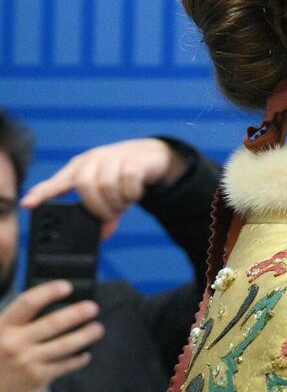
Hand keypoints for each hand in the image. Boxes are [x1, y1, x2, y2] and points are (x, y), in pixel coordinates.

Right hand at [0, 280, 102, 391]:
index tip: (66, 286)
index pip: (28, 303)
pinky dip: (77, 360)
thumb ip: (12, 325)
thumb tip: (43, 307)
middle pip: (53, 323)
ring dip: (85, 335)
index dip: (49, 292)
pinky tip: (85, 356)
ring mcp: (27, 362)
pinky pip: (64, 366)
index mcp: (2, 328)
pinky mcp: (37, 379)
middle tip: (93, 307)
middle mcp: (15, 343)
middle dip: (76, 314)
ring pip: (64, 345)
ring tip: (98, 329)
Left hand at [21, 138, 186, 239]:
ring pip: (106, 184)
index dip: (41, 193)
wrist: (152, 156)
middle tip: (108, 216)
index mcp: (79, 169)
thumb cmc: (123, 177)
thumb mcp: (111, 195)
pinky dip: (131, 194)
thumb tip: (103, 235)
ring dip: (116, 202)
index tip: (28, 205)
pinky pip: (128, 180)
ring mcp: (112, 157)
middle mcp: (92, 161)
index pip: (56, 182)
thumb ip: (105, 214)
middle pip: (84, 185)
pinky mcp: (132, 160)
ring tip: (123, 205)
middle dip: (97, 206)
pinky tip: (134, 195)